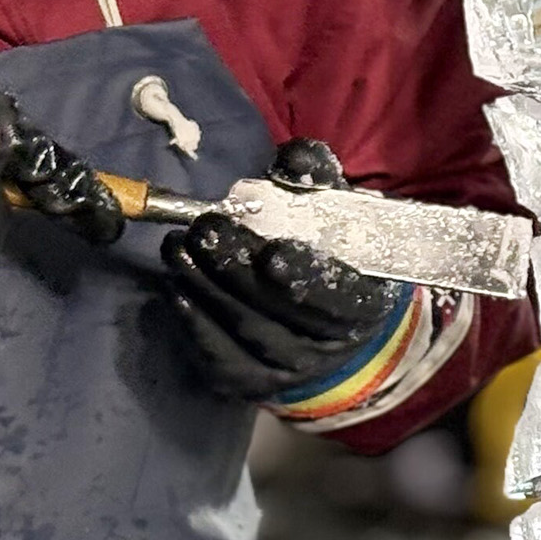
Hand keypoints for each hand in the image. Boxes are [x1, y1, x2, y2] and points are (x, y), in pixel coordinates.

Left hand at [163, 138, 405, 400]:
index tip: (271, 253)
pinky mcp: (256, 382)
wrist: (328, 311)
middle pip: (280, 316)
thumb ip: (314, 178)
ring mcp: (294, 369)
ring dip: (205, 291)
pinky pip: (221, 361)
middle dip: (235, 271)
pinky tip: (176, 290)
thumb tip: (291, 157)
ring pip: (247, 336)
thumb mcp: (333, 207)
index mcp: (365, 300)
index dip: (305, 277)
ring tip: (177, 249)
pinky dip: (195, 326)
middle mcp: (334, 344)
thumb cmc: (330, 246)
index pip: (337, 296)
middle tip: (202, 230)